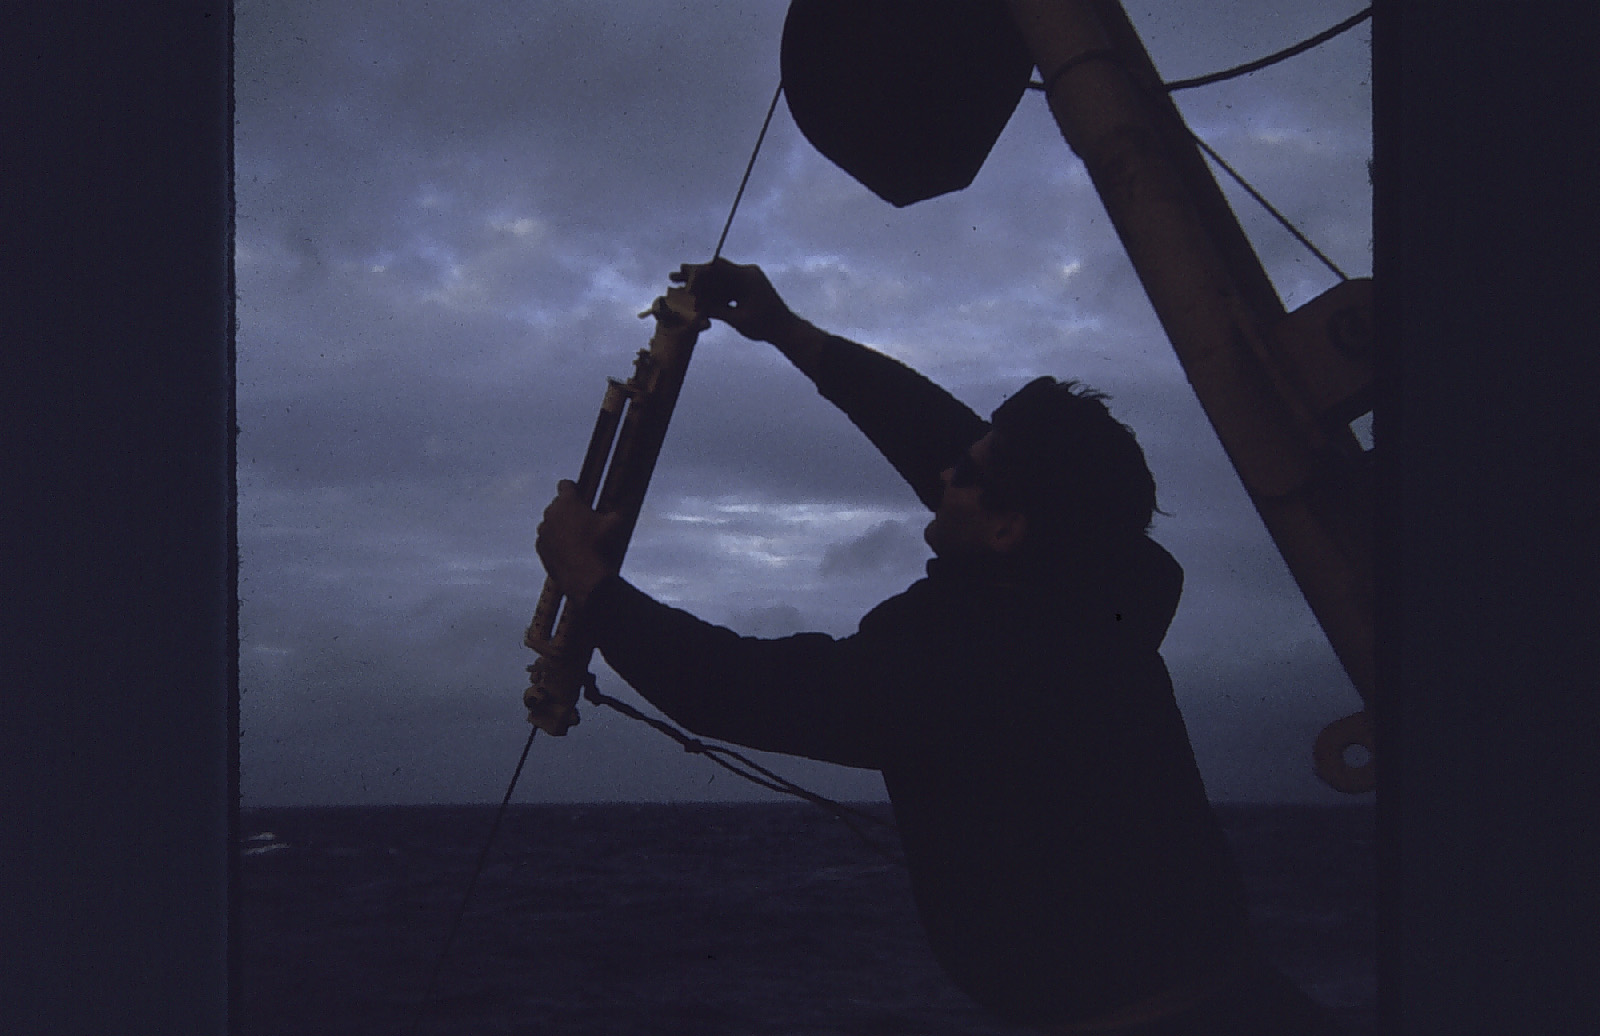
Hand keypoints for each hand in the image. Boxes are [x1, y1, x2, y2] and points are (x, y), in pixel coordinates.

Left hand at [535, 481, 623, 606]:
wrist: (583, 576)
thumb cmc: (599, 546)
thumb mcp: (615, 523)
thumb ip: (619, 506)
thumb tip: (631, 496)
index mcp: (567, 502)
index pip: (565, 484)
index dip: (574, 489)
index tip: (581, 496)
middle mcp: (551, 512)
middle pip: (558, 503)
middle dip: (568, 508)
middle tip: (583, 519)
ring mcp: (544, 530)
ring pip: (551, 521)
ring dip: (560, 525)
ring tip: (577, 536)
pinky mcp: (540, 546)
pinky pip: (547, 538)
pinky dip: (554, 540)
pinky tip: (568, 549)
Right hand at [671, 258, 798, 343]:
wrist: (785, 329)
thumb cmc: (765, 325)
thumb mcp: (737, 319)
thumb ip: (716, 310)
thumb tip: (695, 306)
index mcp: (747, 277)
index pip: (717, 268)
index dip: (697, 272)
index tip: (681, 275)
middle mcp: (747, 273)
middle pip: (716, 271)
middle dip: (695, 275)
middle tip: (674, 274)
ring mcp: (747, 279)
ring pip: (719, 279)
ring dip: (702, 284)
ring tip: (680, 285)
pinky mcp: (747, 287)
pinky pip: (726, 286)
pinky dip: (713, 291)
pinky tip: (697, 295)